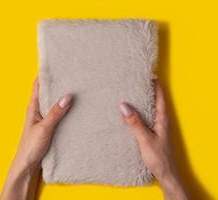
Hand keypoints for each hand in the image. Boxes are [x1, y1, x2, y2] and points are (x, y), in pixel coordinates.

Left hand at [0, 78, 71, 199]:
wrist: (27, 166)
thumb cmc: (31, 147)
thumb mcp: (44, 128)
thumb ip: (55, 113)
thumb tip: (68, 96)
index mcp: (34, 107)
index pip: (38, 84)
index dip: (45, 73)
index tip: (55, 62)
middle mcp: (38, 110)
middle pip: (48, 92)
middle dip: (58, 83)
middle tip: (73, 74)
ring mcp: (44, 119)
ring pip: (54, 103)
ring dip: (63, 97)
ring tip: (78, 88)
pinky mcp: (50, 127)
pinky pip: (59, 114)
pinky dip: (66, 110)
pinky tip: (76, 109)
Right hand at [119, 82, 187, 199]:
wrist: (165, 174)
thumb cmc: (158, 158)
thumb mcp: (145, 139)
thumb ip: (134, 123)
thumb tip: (123, 105)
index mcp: (162, 120)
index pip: (160, 97)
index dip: (155, 85)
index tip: (147, 75)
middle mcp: (161, 122)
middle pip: (155, 101)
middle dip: (146, 91)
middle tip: (135, 82)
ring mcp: (157, 128)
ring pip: (149, 110)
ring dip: (141, 102)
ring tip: (129, 95)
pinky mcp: (152, 134)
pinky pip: (145, 119)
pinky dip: (138, 113)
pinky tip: (129, 115)